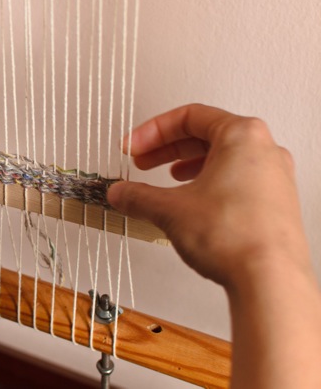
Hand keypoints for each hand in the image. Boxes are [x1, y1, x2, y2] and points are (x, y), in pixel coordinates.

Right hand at [107, 104, 308, 287]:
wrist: (269, 279)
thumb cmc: (236, 236)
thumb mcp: (170, 209)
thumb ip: (137, 196)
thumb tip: (121, 193)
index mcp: (242, 135)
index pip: (188, 117)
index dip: (152, 131)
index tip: (133, 146)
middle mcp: (264, 151)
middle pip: (205, 135)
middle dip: (167, 148)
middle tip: (142, 160)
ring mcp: (273, 177)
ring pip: (222, 159)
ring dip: (187, 166)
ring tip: (165, 181)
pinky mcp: (274, 203)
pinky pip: (236, 181)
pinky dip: (208, 184)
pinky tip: (191, 204)